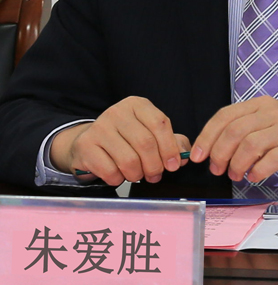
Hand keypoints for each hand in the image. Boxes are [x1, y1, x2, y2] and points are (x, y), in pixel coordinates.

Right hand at [49, 96, 190, 185]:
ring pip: (129, 160)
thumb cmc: (124, 138)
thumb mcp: (149, 133)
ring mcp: (100, 127)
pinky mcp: (86, 146)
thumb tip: (184, 155)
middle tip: (155, 175)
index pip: (160, 123)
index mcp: (137, 105)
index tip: (174, 164)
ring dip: (137, 175)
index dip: (170, 147)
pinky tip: (118, 174)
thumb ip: (171, 142)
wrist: (89, 143)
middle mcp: (117, 112)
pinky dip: (118, 179)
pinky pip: (110, 171)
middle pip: (145, 143)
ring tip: (137, 175)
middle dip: (155, 166)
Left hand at [190, 96, 277, 182]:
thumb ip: (242, 133)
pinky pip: (270, 160)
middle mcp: (273, 112)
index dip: (207, 136)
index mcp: (261, 105)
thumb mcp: (266, 126)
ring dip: (237, 165)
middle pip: (235, 131)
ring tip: (236, 174)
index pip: (225, 115)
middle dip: (220, 153)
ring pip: (250, 145)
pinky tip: (254, 176)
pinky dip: (257, 171)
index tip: (198, 155)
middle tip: (217, 169)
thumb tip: (209, 150)